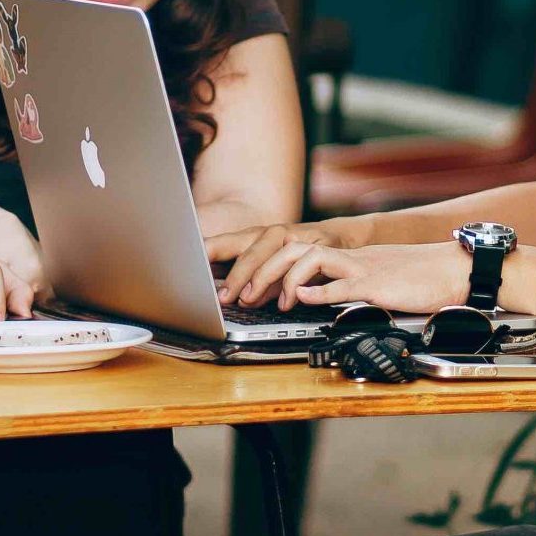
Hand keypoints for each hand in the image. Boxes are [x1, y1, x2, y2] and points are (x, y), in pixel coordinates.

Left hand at [207, 220, 351, 308]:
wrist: (346, 238)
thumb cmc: (303, 256)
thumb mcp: (276, 270)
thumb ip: (258, 284)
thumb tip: (237, 300)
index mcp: (258, 238)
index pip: (227, 243)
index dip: (208, 253)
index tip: (190, 267)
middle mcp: (275, 234)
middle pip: (249, 250)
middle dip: (234, 275)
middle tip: (223, 298)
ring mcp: (297, 237)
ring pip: (273, 254)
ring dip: (260, 279)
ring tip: (249, 299)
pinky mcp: (320, 247)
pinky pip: (305, 262)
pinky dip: (294, 284)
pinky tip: (287, 302)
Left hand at [265, 241, 472, 314]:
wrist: (457, 269)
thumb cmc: (425, 277)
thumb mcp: (379, 276)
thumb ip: (349, 283)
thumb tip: (316, 296)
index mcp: (350, 255)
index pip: (298, 248)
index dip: (269, 263)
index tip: (249, 284)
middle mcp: (351, 256)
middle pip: (293, 247)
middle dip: (262, 269)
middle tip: (244, 293)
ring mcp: (363, 267)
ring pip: (311, 258)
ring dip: (283, 278)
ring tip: (270, 299)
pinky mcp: (377, 283)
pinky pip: (342, 283)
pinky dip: (317, 290)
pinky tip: (300, 297)